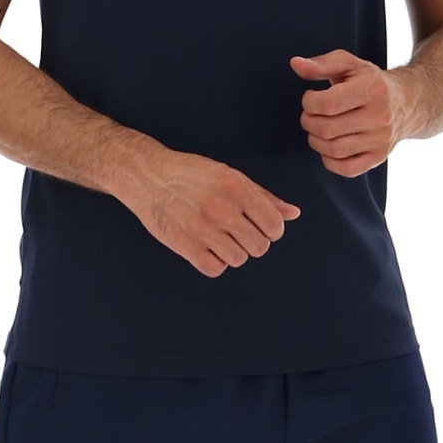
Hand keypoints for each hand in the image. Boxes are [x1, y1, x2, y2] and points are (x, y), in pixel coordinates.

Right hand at [122, 139, 300, 277]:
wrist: (149, 177)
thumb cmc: (192, 174)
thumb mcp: (230, 175)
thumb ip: (263, 196)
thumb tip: (293, 214)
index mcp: (237, 187)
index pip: (274, 226)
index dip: (272, 230)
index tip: (260, 226)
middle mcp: (223, 209)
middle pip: (259, 247)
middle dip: (253, 241)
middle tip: (237, 230)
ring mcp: (204, 229)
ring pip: (239, 259)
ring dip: (233, 251)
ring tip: (219, 235)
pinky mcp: (186, 246)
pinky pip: (216, 269)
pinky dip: (215, 261)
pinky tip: (207, 245)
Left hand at [291, 50, 419, 177]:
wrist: (406, 102)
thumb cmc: (370, 81)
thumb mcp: (349, 64)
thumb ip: (321, 64)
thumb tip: (295, 64)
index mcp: (372, 89)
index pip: (329, 103)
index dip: (309, 102)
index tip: (310, 97)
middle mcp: (379, 117)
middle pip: (327, 128)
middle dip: (308, 121)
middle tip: (309, 114)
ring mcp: (381, 140)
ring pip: (334, 150)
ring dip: (315, 140)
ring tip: (317, 128)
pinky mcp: (379, 157)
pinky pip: (347, 169)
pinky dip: (329, 160)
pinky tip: (328, 145)